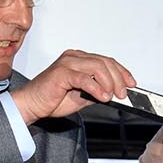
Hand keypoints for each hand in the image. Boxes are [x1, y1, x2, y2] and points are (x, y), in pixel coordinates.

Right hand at [11, 50, 134, 124]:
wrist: (31, 105)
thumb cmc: (52, 99)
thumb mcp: (82, 96)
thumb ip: (97, 91)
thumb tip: (115, 93)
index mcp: (79, 59)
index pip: (106, 60)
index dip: (121, 71)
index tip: (131, 83)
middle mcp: (73, 57)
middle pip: (104, 62)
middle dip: (118, 78)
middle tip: (123, 93)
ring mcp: (67, 63)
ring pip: (97, 67)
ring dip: (109, 82)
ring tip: (113, 96)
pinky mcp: (61, 73)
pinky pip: (84, 78)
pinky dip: (96, 87)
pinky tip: (102, 97)